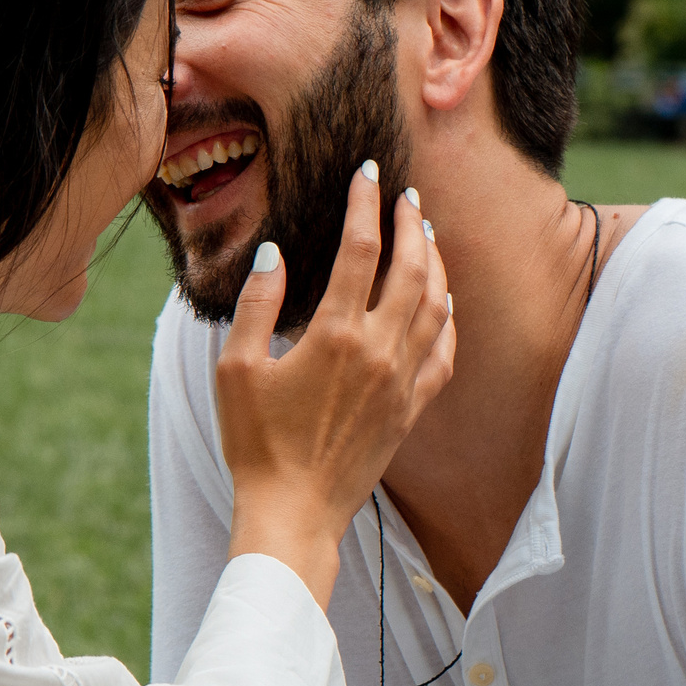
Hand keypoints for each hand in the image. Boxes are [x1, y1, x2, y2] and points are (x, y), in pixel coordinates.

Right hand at [217, 164, 453, 606]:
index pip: (360, 249)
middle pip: (410, 268)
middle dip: (412, 223)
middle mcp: (379, 351)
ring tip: (429, 235)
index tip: (367, 173)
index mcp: (335, 334)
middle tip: (408, 194)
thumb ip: (256, 305)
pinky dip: (450, 318)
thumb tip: (274, 253)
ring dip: (436, 263)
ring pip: (436, 305)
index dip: (365, 204)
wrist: (294, 512)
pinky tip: (445, 301)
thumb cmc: (255, 444)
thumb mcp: (235, 368)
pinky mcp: (411, 410)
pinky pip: (445, 353)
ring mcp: (402, 381)